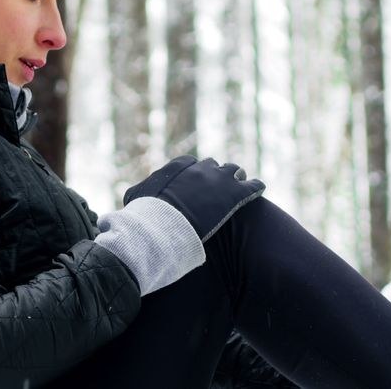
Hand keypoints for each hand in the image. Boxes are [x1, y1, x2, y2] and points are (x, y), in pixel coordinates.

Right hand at [124, 156, 264, 241]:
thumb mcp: (135, 198)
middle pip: (214, 165)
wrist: (165, 226)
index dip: (194, 174)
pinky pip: (252, 185)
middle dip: (216, 174)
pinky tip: (259, 188)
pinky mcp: (235, 194)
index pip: (191, 164)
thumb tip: (131, 198)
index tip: (195, 183)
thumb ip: (137, 193)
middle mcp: (201, 168)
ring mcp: (220, 179)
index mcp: (179, 165)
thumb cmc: (147, 214)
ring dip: (237, 178)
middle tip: (218, 185)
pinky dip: (256, 186)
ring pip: (235, 171)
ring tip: (240, 185)